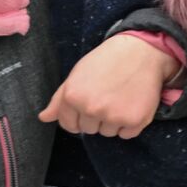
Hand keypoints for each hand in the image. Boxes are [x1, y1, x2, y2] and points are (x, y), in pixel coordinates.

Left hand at [39, 34, 179, 137]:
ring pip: (108, 133)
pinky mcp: (135, 120)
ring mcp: (114, 116)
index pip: (69, 125)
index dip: (79, 116)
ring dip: (114, 121)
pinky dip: (130, 124)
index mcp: (74, 96)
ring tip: (122, 98)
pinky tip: (133, 104)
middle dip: (97, 117)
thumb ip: (59, 99)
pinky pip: (126, 134)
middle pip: (89, 130)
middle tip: (109, 96)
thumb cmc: (108, 61)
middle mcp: (92, 108)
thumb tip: (44, 118)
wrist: (142, 51)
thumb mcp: (78, 74)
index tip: (91, 103)